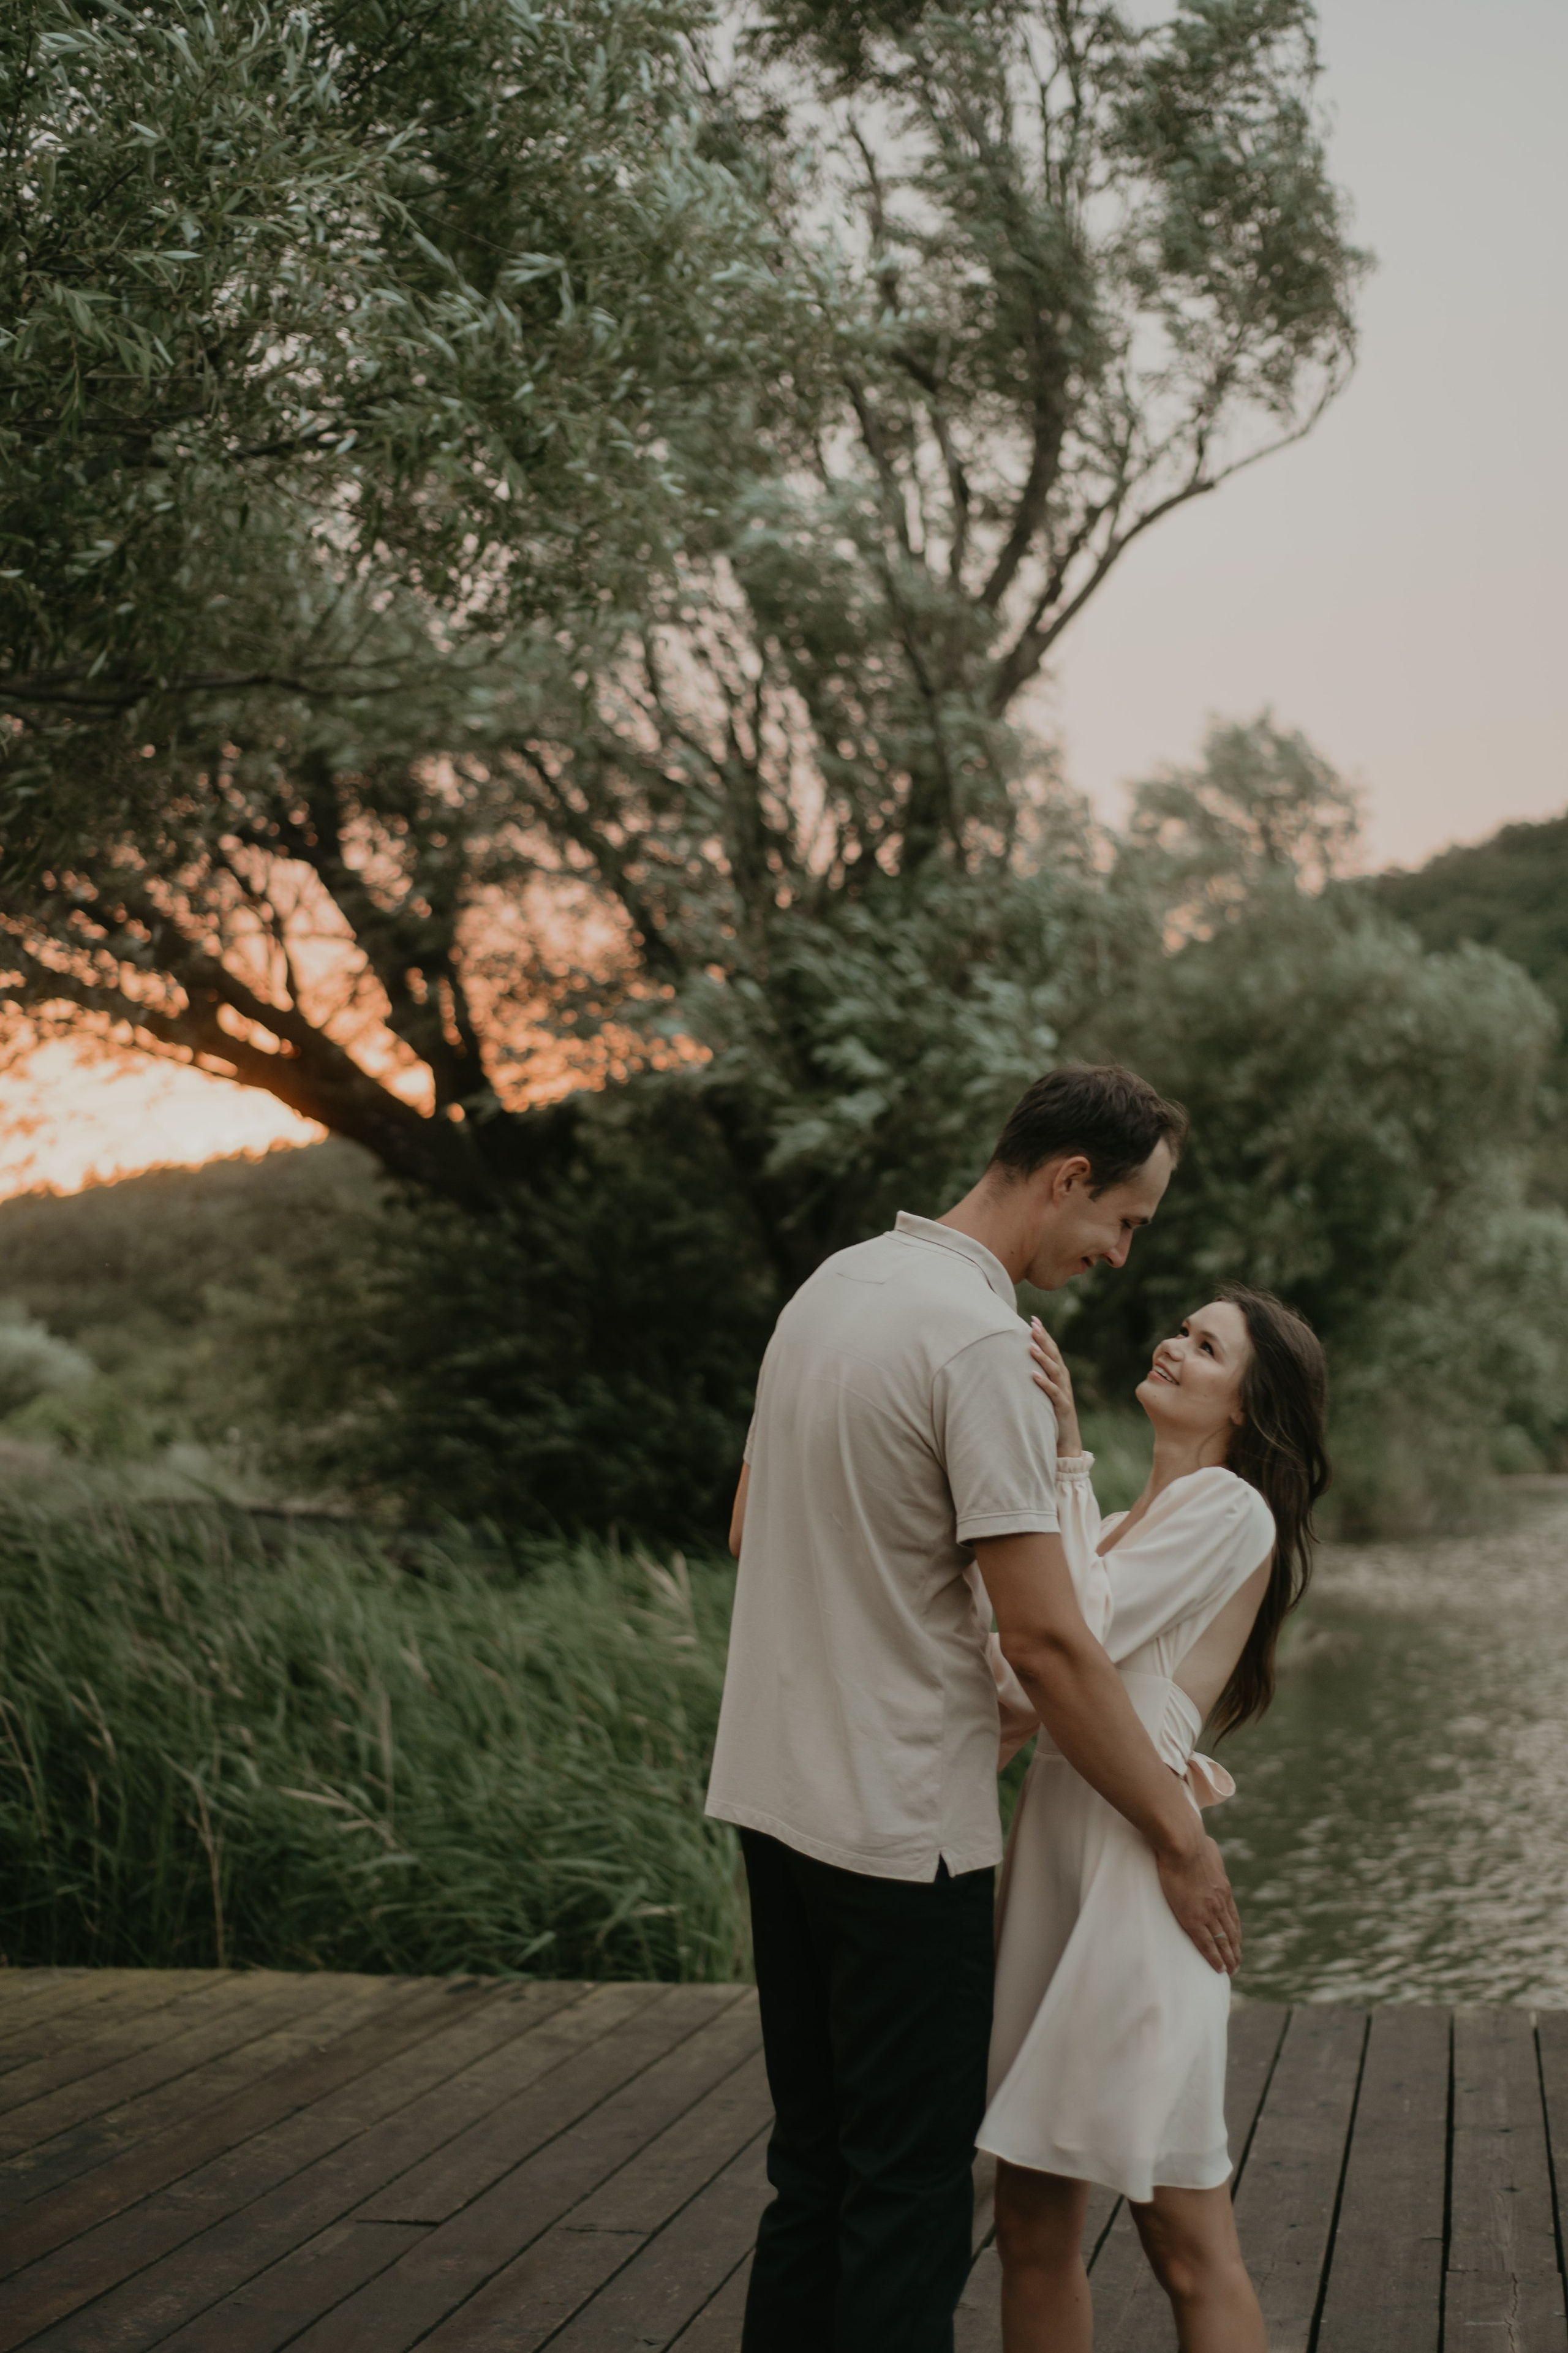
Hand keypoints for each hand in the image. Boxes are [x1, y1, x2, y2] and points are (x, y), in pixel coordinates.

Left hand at [1028, 1318, 1081, 1455]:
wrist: (1066, 1442)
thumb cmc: (1051, 1415)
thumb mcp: (1043, 1393)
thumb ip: (1037, 1377)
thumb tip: (1019, 1362)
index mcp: (1059, 1375)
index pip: (1052, 1350)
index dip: (1044, 1334)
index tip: (1033, 1319)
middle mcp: (1063, 1381)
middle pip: (1054, 1355)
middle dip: (1044, 1339)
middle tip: (1033, 1324)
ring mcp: (1064, 1393)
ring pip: (1055, 1371)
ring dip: (1043, 1358)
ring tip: (1031, 1346)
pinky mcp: (1062, 1408)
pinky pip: (1053, 1393)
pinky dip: (1044, 1383)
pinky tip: (1033, 1375)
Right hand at [1156, 1829, 1242, 1975]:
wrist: (1183, 1845)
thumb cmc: (1191, 1840)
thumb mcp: (1208, 1847)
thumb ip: (1209, 1854)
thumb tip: (1207, 1846)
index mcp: (1223, 1889)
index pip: (1233, 1917)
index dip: (1235, 1933)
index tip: (1237, 1944)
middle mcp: (1220, 1904)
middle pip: (1231, 1933)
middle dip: (1235, 1950)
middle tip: (1237, 1965)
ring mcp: (1208, 1913)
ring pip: (1222, 1942)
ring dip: (1228, 1958)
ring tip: (1230, 1971)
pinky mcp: (1193, 1919)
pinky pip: (1206, 1944)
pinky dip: (1214, 1958)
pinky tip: (1218, 1969)